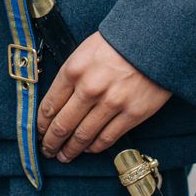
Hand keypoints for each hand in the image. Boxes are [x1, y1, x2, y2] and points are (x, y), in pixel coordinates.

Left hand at [37, 32, 170, 162]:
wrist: (156, 39)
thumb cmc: (119, 42)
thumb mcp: (86, 50)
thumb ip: (71, 75)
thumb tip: (56, 103)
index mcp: (74, 70)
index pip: (48, 106)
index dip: (40, 124)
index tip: (38, 132)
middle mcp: (89, 88)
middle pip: (62, 125)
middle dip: (51, 142)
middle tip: (47, 150)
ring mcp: (112, 103)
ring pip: (83, 136)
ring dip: (70, 150)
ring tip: (64, 156)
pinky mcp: (132, 113)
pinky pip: (107, 138)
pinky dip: (94, 147)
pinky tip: (88, 149)